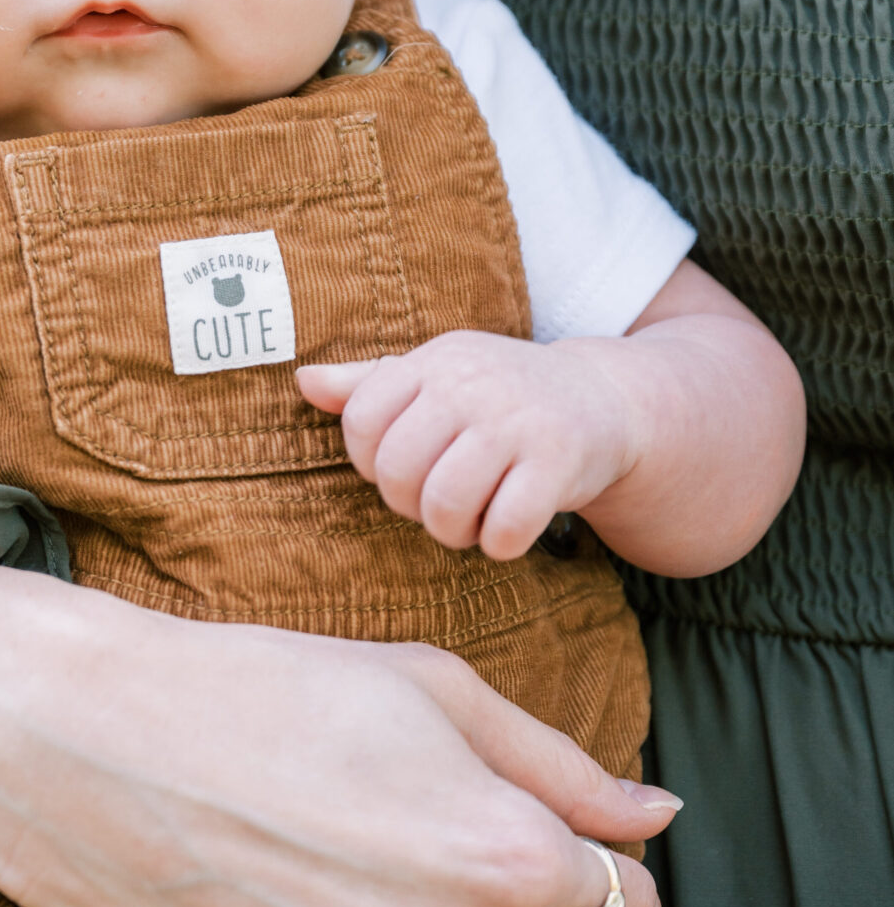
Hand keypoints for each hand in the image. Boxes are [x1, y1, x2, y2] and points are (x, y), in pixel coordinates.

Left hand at [298, 332, 635, 560]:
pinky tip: (511, 528)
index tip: (405, 467)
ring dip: (453, 532)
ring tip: (471, 518)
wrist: (603, 401)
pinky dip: (501, 544)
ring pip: (444, 505)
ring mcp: (516, 422)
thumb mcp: (438, 375)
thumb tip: (303, 382)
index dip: (370, 462)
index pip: (361, 421)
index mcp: (433, 362)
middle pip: (396, 471)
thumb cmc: (500, 396)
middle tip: (440, 501)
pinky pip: (505, 529)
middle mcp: (471, 385)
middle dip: (410, 505)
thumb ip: (369, 384)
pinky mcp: (559, 462)